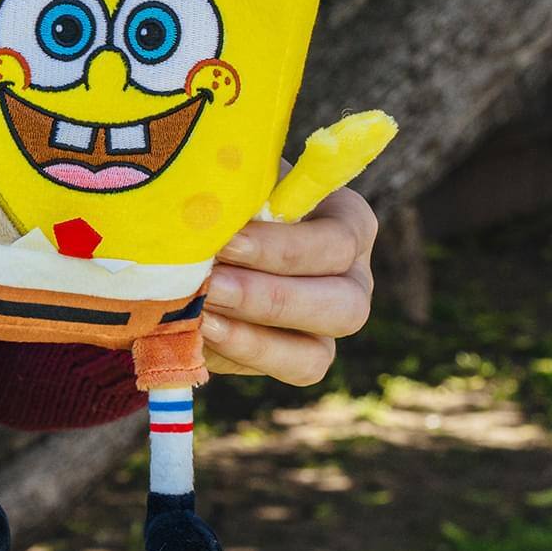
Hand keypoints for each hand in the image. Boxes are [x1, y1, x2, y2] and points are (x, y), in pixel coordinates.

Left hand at [201, 185, 377, 385]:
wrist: (200, 235)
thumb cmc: (227, 195)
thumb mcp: (235, 180)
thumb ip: (235, 189)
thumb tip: (209, 210)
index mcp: (347, 223)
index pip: (337, 241)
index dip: (283, 248)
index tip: (228, 243)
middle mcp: (351, 279)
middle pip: (344, 306)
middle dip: (270, 299)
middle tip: (213, 285)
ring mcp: (327, 325)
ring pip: (317, 352)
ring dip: (255, 337)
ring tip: (203, 314)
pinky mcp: (296, 357)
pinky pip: (285, 370)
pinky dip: (242, 354)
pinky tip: (201, 332)